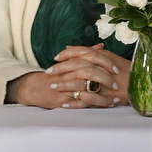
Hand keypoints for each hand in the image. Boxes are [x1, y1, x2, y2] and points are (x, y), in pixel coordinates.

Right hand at [8, 44, 131, 108]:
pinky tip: (106, 105)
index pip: (90, 59)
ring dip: (101, 93)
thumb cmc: (56, 74)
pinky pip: (78, 103)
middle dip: (104, 79)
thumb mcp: (70, 63)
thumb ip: (86, 53)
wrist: (34, 88)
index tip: (117, 68)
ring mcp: (64, 87)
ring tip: (115, 96)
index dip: (105, 63)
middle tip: (116, 83)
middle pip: (88, 73)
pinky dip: (93, 104)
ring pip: (83, 88)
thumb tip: (101, 46)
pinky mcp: (61, 100)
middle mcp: (68, 74)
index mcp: (72, 63)